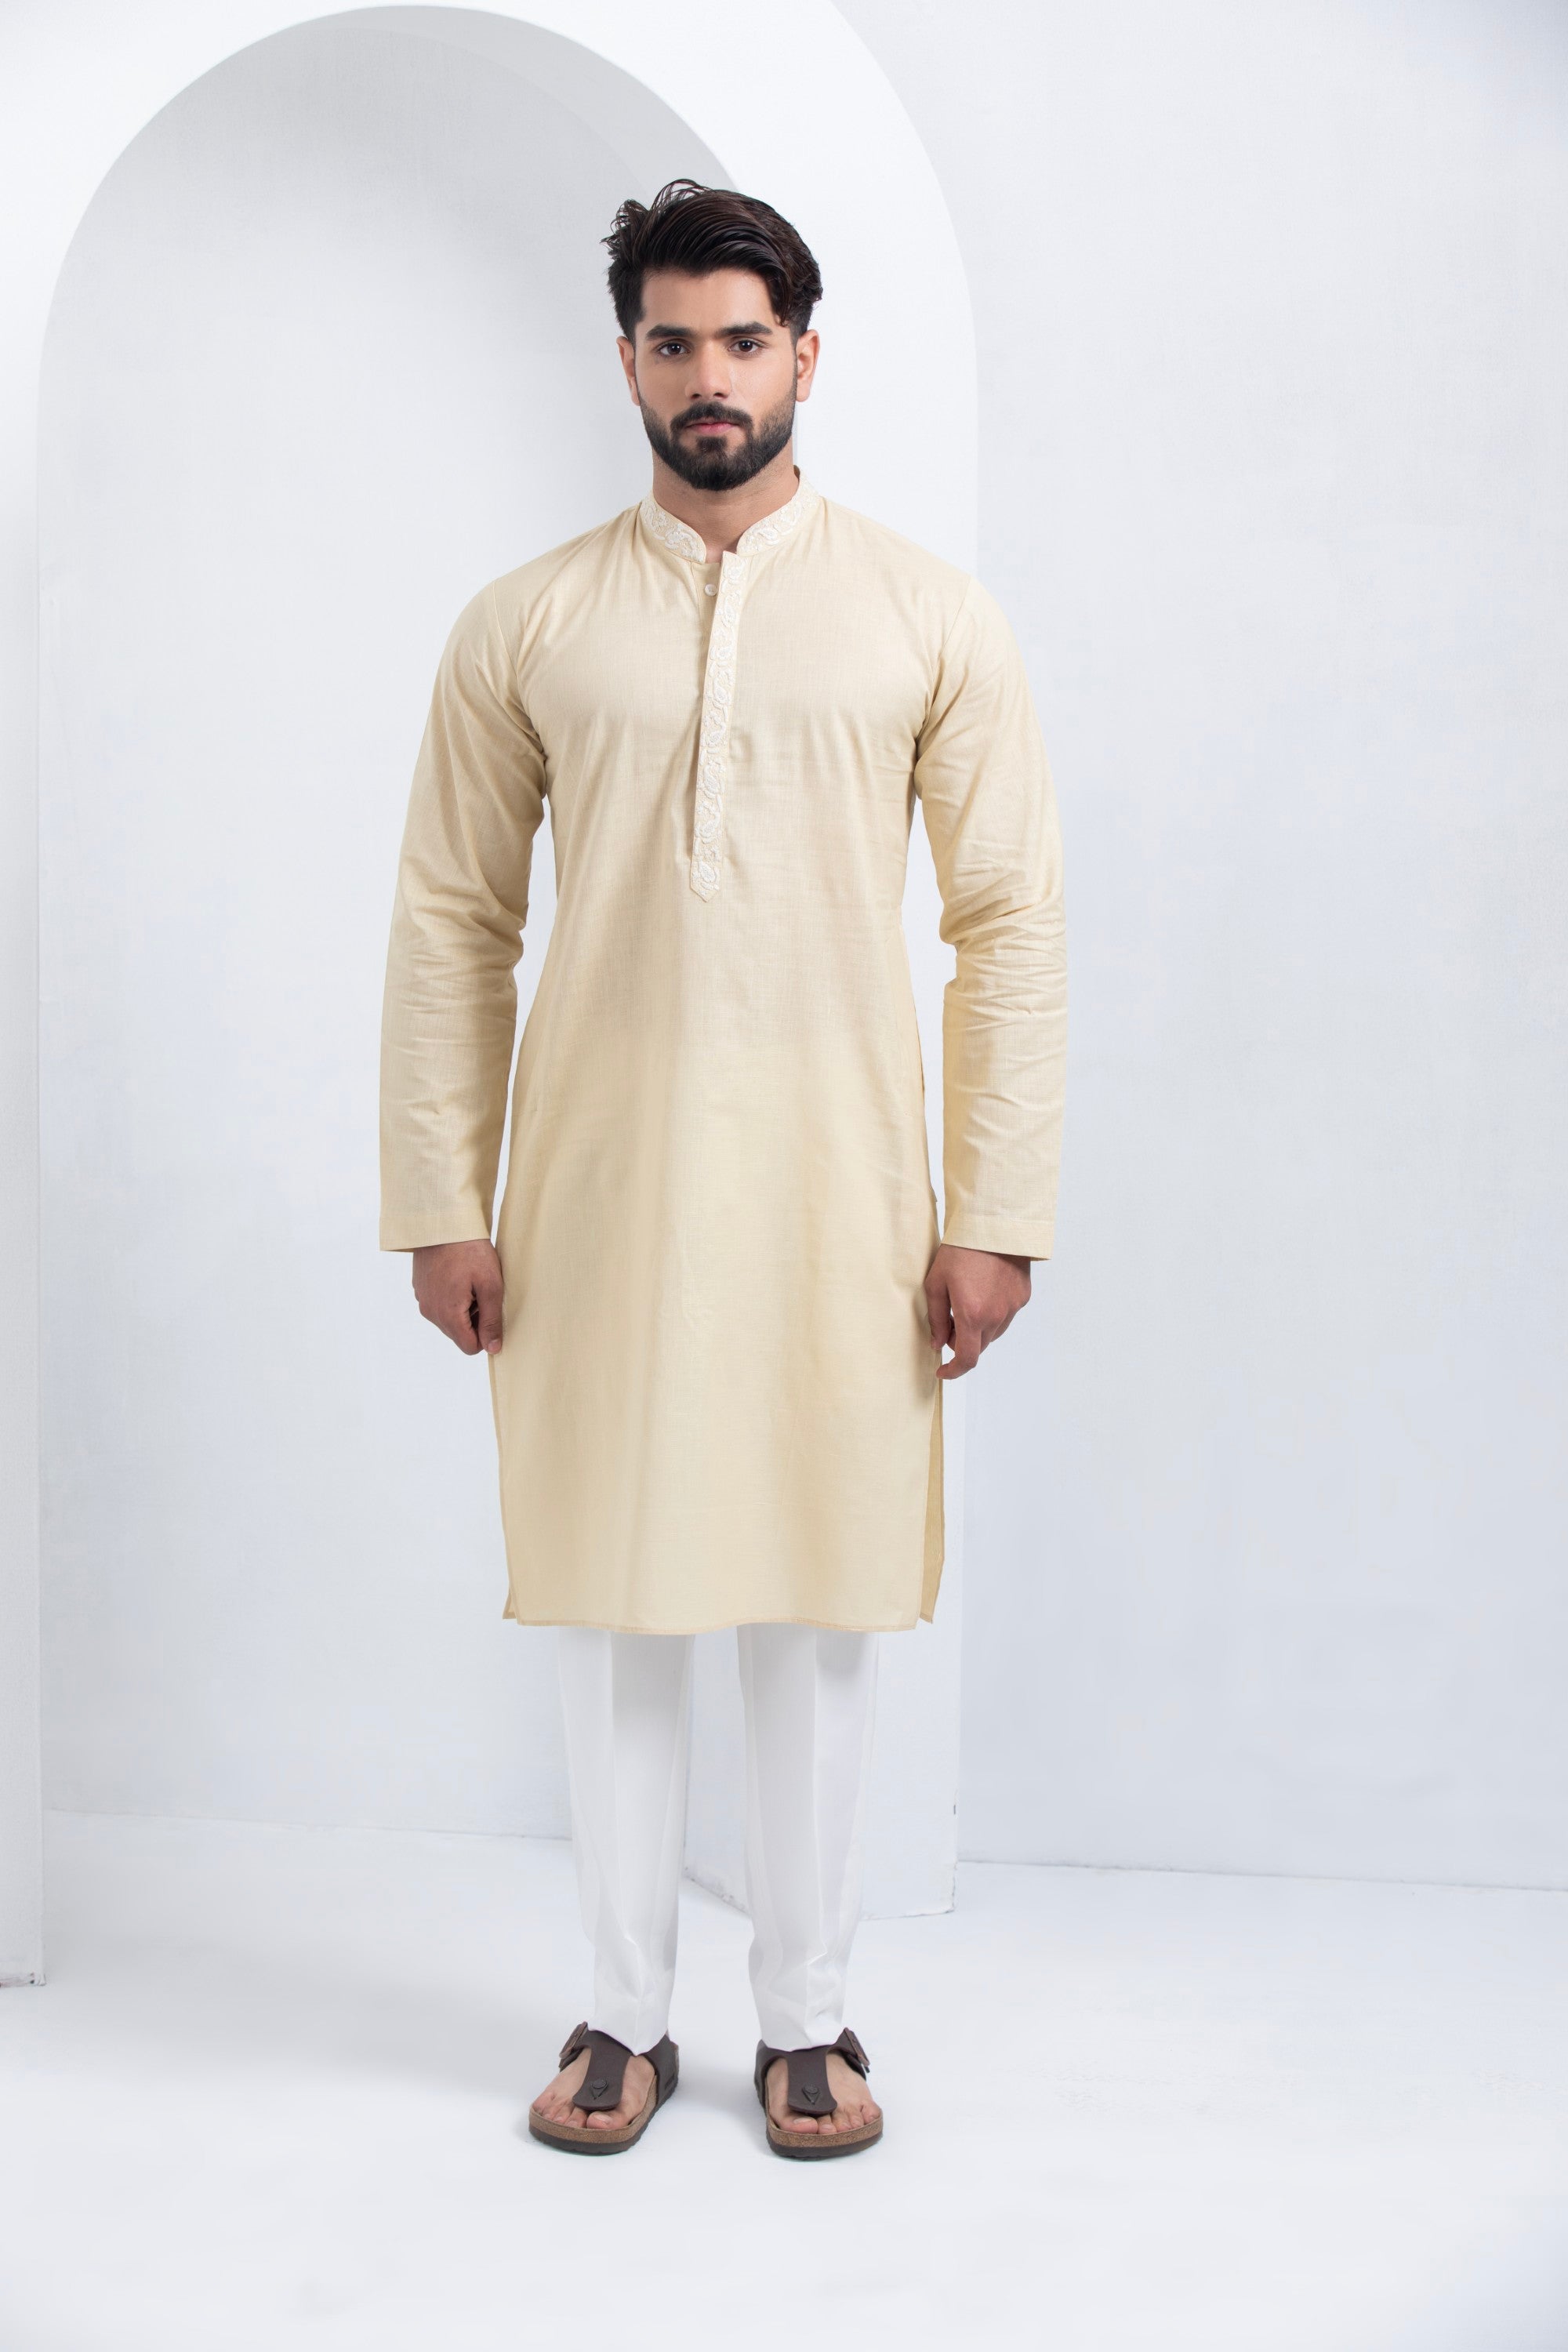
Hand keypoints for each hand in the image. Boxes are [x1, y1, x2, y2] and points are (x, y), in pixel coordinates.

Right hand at [411, 1238, 504, 1355]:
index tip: (491, 1310)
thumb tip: (493, 1348)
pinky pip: (439, 1304)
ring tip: (470, 1282)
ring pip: (449, 1320)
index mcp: (448, 1315)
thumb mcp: (490, 1286)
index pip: (469, 1347)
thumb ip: (491, 1320)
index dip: (486, 1334)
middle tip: (482, 1292)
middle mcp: (430, 1312)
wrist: (443, 1222)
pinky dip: (451, 1297)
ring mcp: (423, 1300)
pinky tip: (458, 1276)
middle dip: (474, 1320)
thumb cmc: (470, 1251)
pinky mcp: (420, 1287)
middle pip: (458, 1334)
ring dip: (463, 1308)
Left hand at [923, 1243, 1030, 1379]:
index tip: (943, 1370)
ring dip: (979, 1328)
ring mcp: (1012, 1307)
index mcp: (972, 1315)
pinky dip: (994, 1313)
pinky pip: (1006, 1316)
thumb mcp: (936, 1283)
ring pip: (993, 1333)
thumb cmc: (960, 1250)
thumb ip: (937, 1318)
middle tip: (950, 1321)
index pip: (967, 1358)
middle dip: (963, 1341)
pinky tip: (985, 1290)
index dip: (954, 1371)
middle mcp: (996, 1316)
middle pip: (979, 1346)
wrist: (994, 1225)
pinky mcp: (1022, 1296)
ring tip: (968, 1300)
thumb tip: (938, 1344)